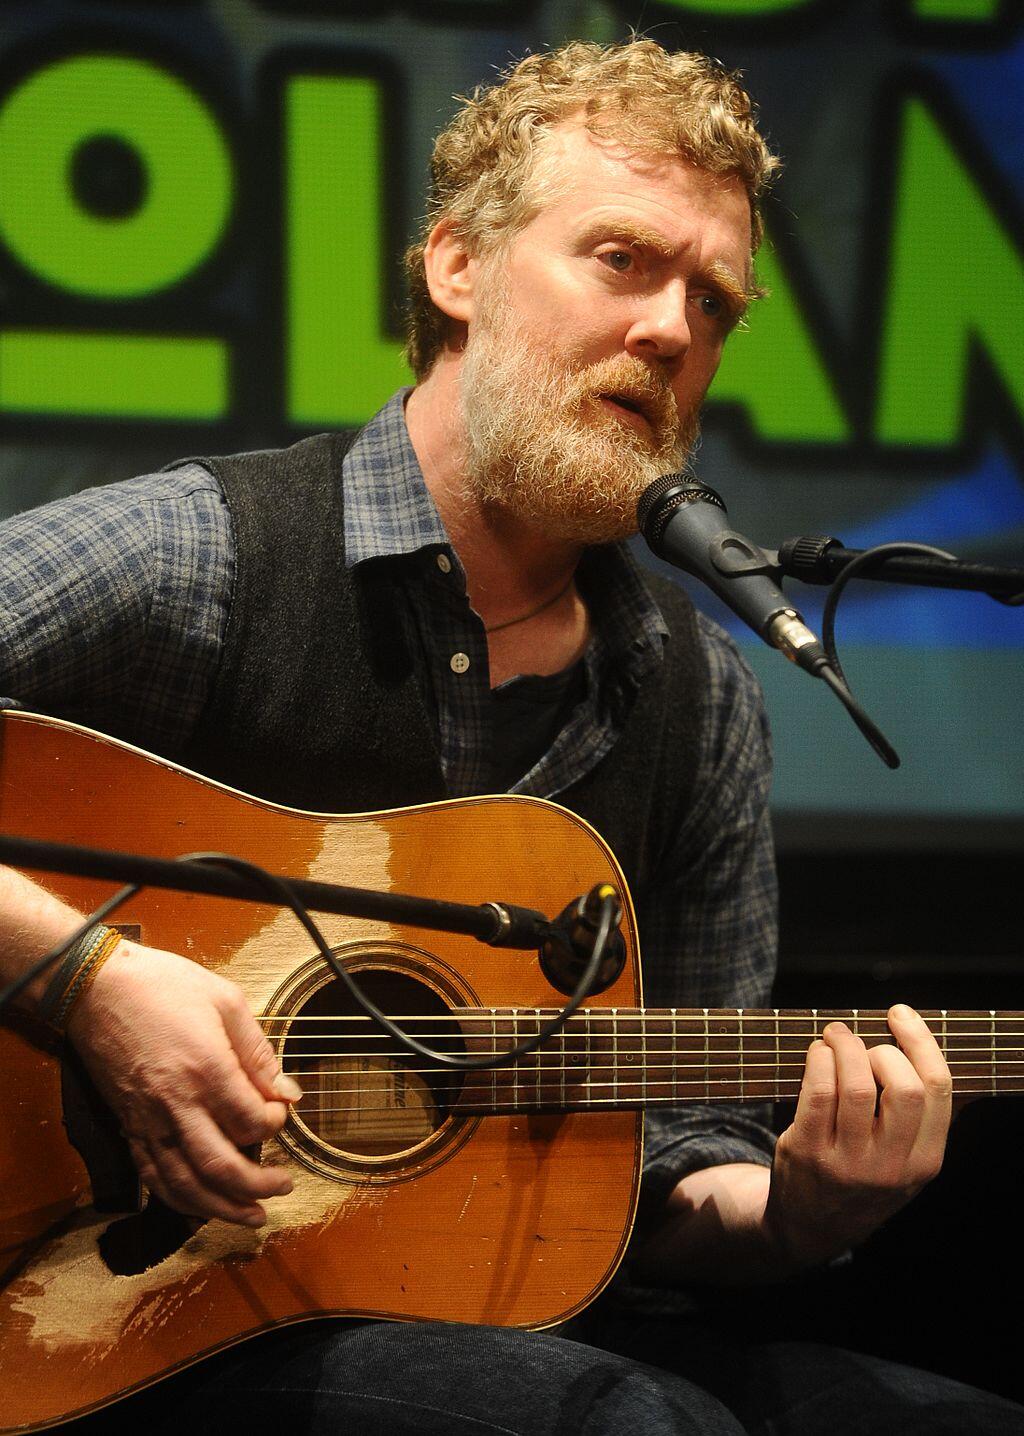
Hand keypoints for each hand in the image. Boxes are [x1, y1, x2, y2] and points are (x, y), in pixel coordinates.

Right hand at [66, 939, 300, 1226]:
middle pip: (222, 1166)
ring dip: (222, 1208)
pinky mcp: (129, 1128)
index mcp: (207, 1069)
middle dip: (258, 1186)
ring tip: (252, 1216)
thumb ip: (259, 1052)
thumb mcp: (226, 1001)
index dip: (275, 1124)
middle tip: (284, 1187)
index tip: (279, 1112)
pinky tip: (202, 1207)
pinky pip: (154, 1178)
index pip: (252, 1122)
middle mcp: (177, 1105)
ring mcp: (148, 1121)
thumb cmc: (163, 986)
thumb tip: (288, 1092)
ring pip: (186, 1184)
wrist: (96, 989)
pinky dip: (181, 1201)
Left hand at [764, 1004, 951, 1267]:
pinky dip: (818, 1060)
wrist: (811, 1227)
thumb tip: (920, 1044)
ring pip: (856, 1085)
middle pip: (904, 1088)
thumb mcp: (906, 1162)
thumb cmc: (863, 1177)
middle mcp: (892, 1166)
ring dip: (845, 1046)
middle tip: (864, 1042)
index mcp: (925, 1162)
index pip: (938, 1090)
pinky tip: (818, 1054)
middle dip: (883, 1049)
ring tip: (836, 1036)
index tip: (901, 1014)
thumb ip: (919, 1116)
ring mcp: (849, 1162)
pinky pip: (818, 1092)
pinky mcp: (809, 1152)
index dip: (920, 1041)